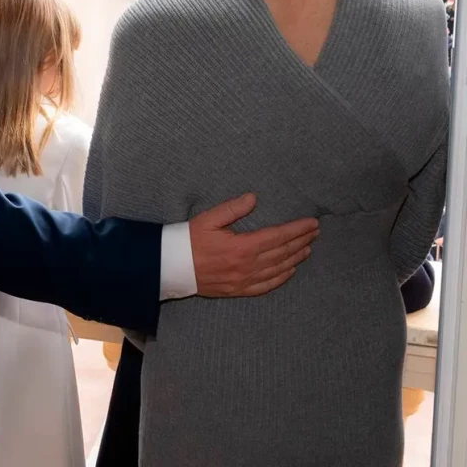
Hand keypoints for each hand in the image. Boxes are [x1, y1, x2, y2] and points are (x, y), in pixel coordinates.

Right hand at [188, 193, 318, 297]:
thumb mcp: (209, 218)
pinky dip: (281, 278)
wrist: (172, 267)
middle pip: (282, 253)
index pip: (278, 236)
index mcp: (242, 246)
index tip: (311, 223)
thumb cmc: (189, 239)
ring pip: (278, 269)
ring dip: (295, 258)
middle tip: (315, 232)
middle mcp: (247, 266)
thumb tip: (253, 198)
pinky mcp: (239, 290)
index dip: (297, 230)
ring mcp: (244, 280)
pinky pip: (266, 286)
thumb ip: (232, 208)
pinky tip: (290, 271)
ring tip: (308, 248)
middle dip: (301, 241)